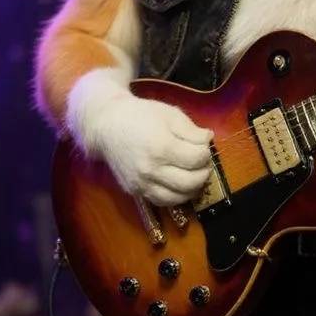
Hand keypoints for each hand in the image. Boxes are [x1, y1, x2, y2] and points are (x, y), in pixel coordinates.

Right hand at [75, 84, 212, 205]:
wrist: (107, 126)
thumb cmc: (141, 115)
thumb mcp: (169, 114)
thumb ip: (191, 130)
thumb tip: (208, 139)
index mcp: (161, 146)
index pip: (196, 159)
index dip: (206, 153)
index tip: (204, 146)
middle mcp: (151, 169)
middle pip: (190, 182)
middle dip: (204, 172)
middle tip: (203, 163)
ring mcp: (142, 183)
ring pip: (178, 198)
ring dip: (193, 188)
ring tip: (194, 174)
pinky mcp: (136, 191)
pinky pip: (163, 202)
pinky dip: (176, 196)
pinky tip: (179, 184)